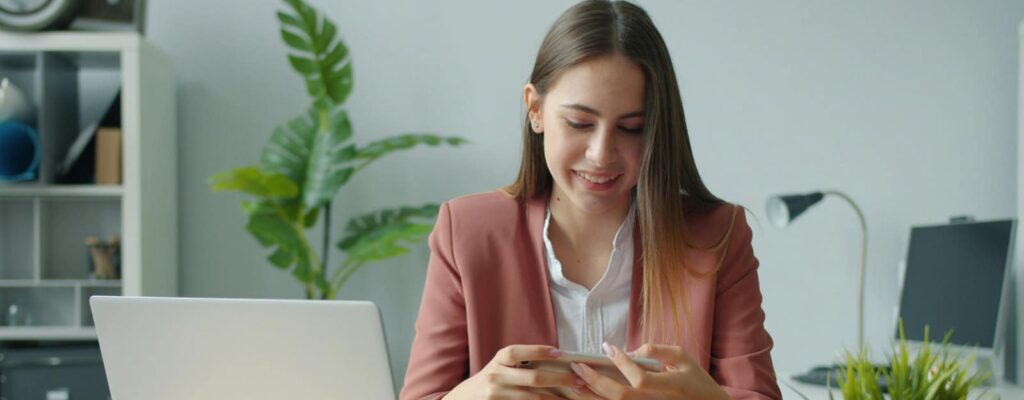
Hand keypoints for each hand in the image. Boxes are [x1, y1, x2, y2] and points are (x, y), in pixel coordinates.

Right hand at [445, 344, 584, 398]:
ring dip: (556, 398)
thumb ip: (521, 361)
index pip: (518, 352)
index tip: (560, 353)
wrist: (468, 398)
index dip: (538, 351)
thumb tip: (556, 357)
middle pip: (533, 378)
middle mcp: (496, 376)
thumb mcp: (501, 364)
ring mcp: (497, 395)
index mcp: (499, 360)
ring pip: (532, 398)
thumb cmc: (492, 378)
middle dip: (559, 379)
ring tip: (573, 396)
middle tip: (578, 380)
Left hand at [568, 343, 729, 399]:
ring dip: (594, 394)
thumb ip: (657, 350)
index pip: (639, 377)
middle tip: (578, 366)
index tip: (607, 347)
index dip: (621, 362)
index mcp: (671, 387)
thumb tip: (630, 351)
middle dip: (595, 380)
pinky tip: (590, 393)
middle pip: (621, 396)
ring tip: (576, 381)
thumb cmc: (696, 380)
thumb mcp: (683, 358)